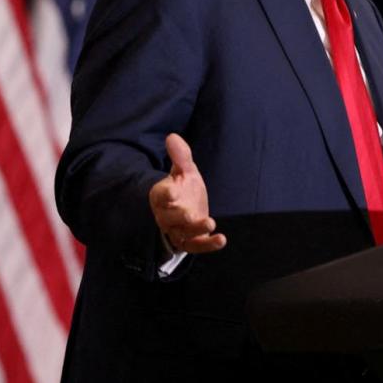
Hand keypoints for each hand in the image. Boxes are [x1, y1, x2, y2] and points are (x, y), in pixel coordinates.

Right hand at [148, 133, 226, 254]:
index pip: (161, 195)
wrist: (186, 207)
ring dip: (196, 230)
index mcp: (162, 195)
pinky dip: (208, 245)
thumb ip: (180, 156)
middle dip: (179, 216)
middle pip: (169, 218)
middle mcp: (167, 215)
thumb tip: (172, 137)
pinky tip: (221, 239)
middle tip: (190, 214)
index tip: (172, 191)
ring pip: (183, 234)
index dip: (166, 194)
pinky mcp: (190, 240)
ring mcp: (178, 230)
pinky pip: (196, 245)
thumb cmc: (183, 187)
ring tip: (210, 223)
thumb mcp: (184, 170)